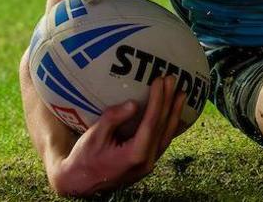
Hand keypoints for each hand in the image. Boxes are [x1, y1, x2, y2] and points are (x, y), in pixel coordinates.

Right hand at [47, 75, 186, 196]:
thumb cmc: (85, 157)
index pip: (151, 122)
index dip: (157, 100)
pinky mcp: (147, 163)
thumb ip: (113, 119)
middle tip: (172, 79)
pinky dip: (170, 126)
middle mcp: (146, 161)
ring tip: (181, 94)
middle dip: (168, 101)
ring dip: (174, 113)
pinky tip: (175, 114)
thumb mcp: (94, 136)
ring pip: (166, 135)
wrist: (82, 183)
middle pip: (162, 127)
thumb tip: (134, 104)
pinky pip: (162, 142)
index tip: (160, 80)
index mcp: (134, 155)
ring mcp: (148, 165)